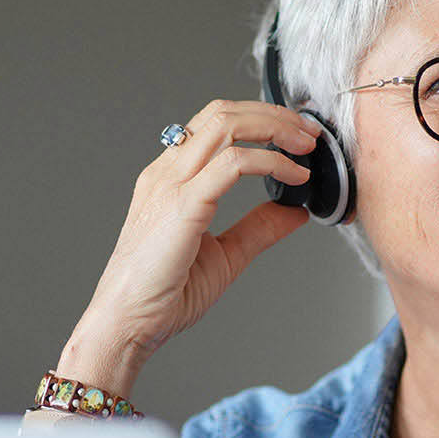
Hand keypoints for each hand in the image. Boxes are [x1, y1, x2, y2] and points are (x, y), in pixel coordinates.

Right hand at [58, 100, 322, 397]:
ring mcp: (170, 186)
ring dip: (275, 128)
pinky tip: (295, 176)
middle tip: (310, 132)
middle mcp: (167, 174)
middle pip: (221, 113)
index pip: (214, 124)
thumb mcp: (226, 254)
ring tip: (307, 146)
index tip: (297, 135)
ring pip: (225, 126)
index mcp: (171, 179)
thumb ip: (258, 228)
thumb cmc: (163, 293)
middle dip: (273, 114)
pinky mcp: (182, 205)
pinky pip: (232, 163)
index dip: (260, 118)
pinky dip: (271, 162)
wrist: (128, 324)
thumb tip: (295, 211)